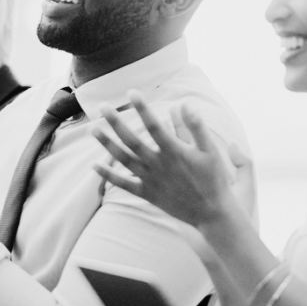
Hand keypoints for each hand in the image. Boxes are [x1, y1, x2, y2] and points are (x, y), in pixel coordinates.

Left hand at [92, 90, 242, 229]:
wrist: (212, 213)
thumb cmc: (214, 178)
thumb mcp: (210, 150)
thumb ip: (196, 126)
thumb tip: (184, 102)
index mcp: (174, 151)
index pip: (154, 125)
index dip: (142, 108)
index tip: (131, 92)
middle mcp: (159, 165)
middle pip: (132, 140)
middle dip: (116, 122)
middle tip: (102, 106)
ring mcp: (151, 180)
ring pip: (124, 159)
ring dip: (107, 144)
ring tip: (93, 129)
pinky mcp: (147, 194)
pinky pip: (124, 184)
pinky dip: (109, 175)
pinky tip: (94, 165)